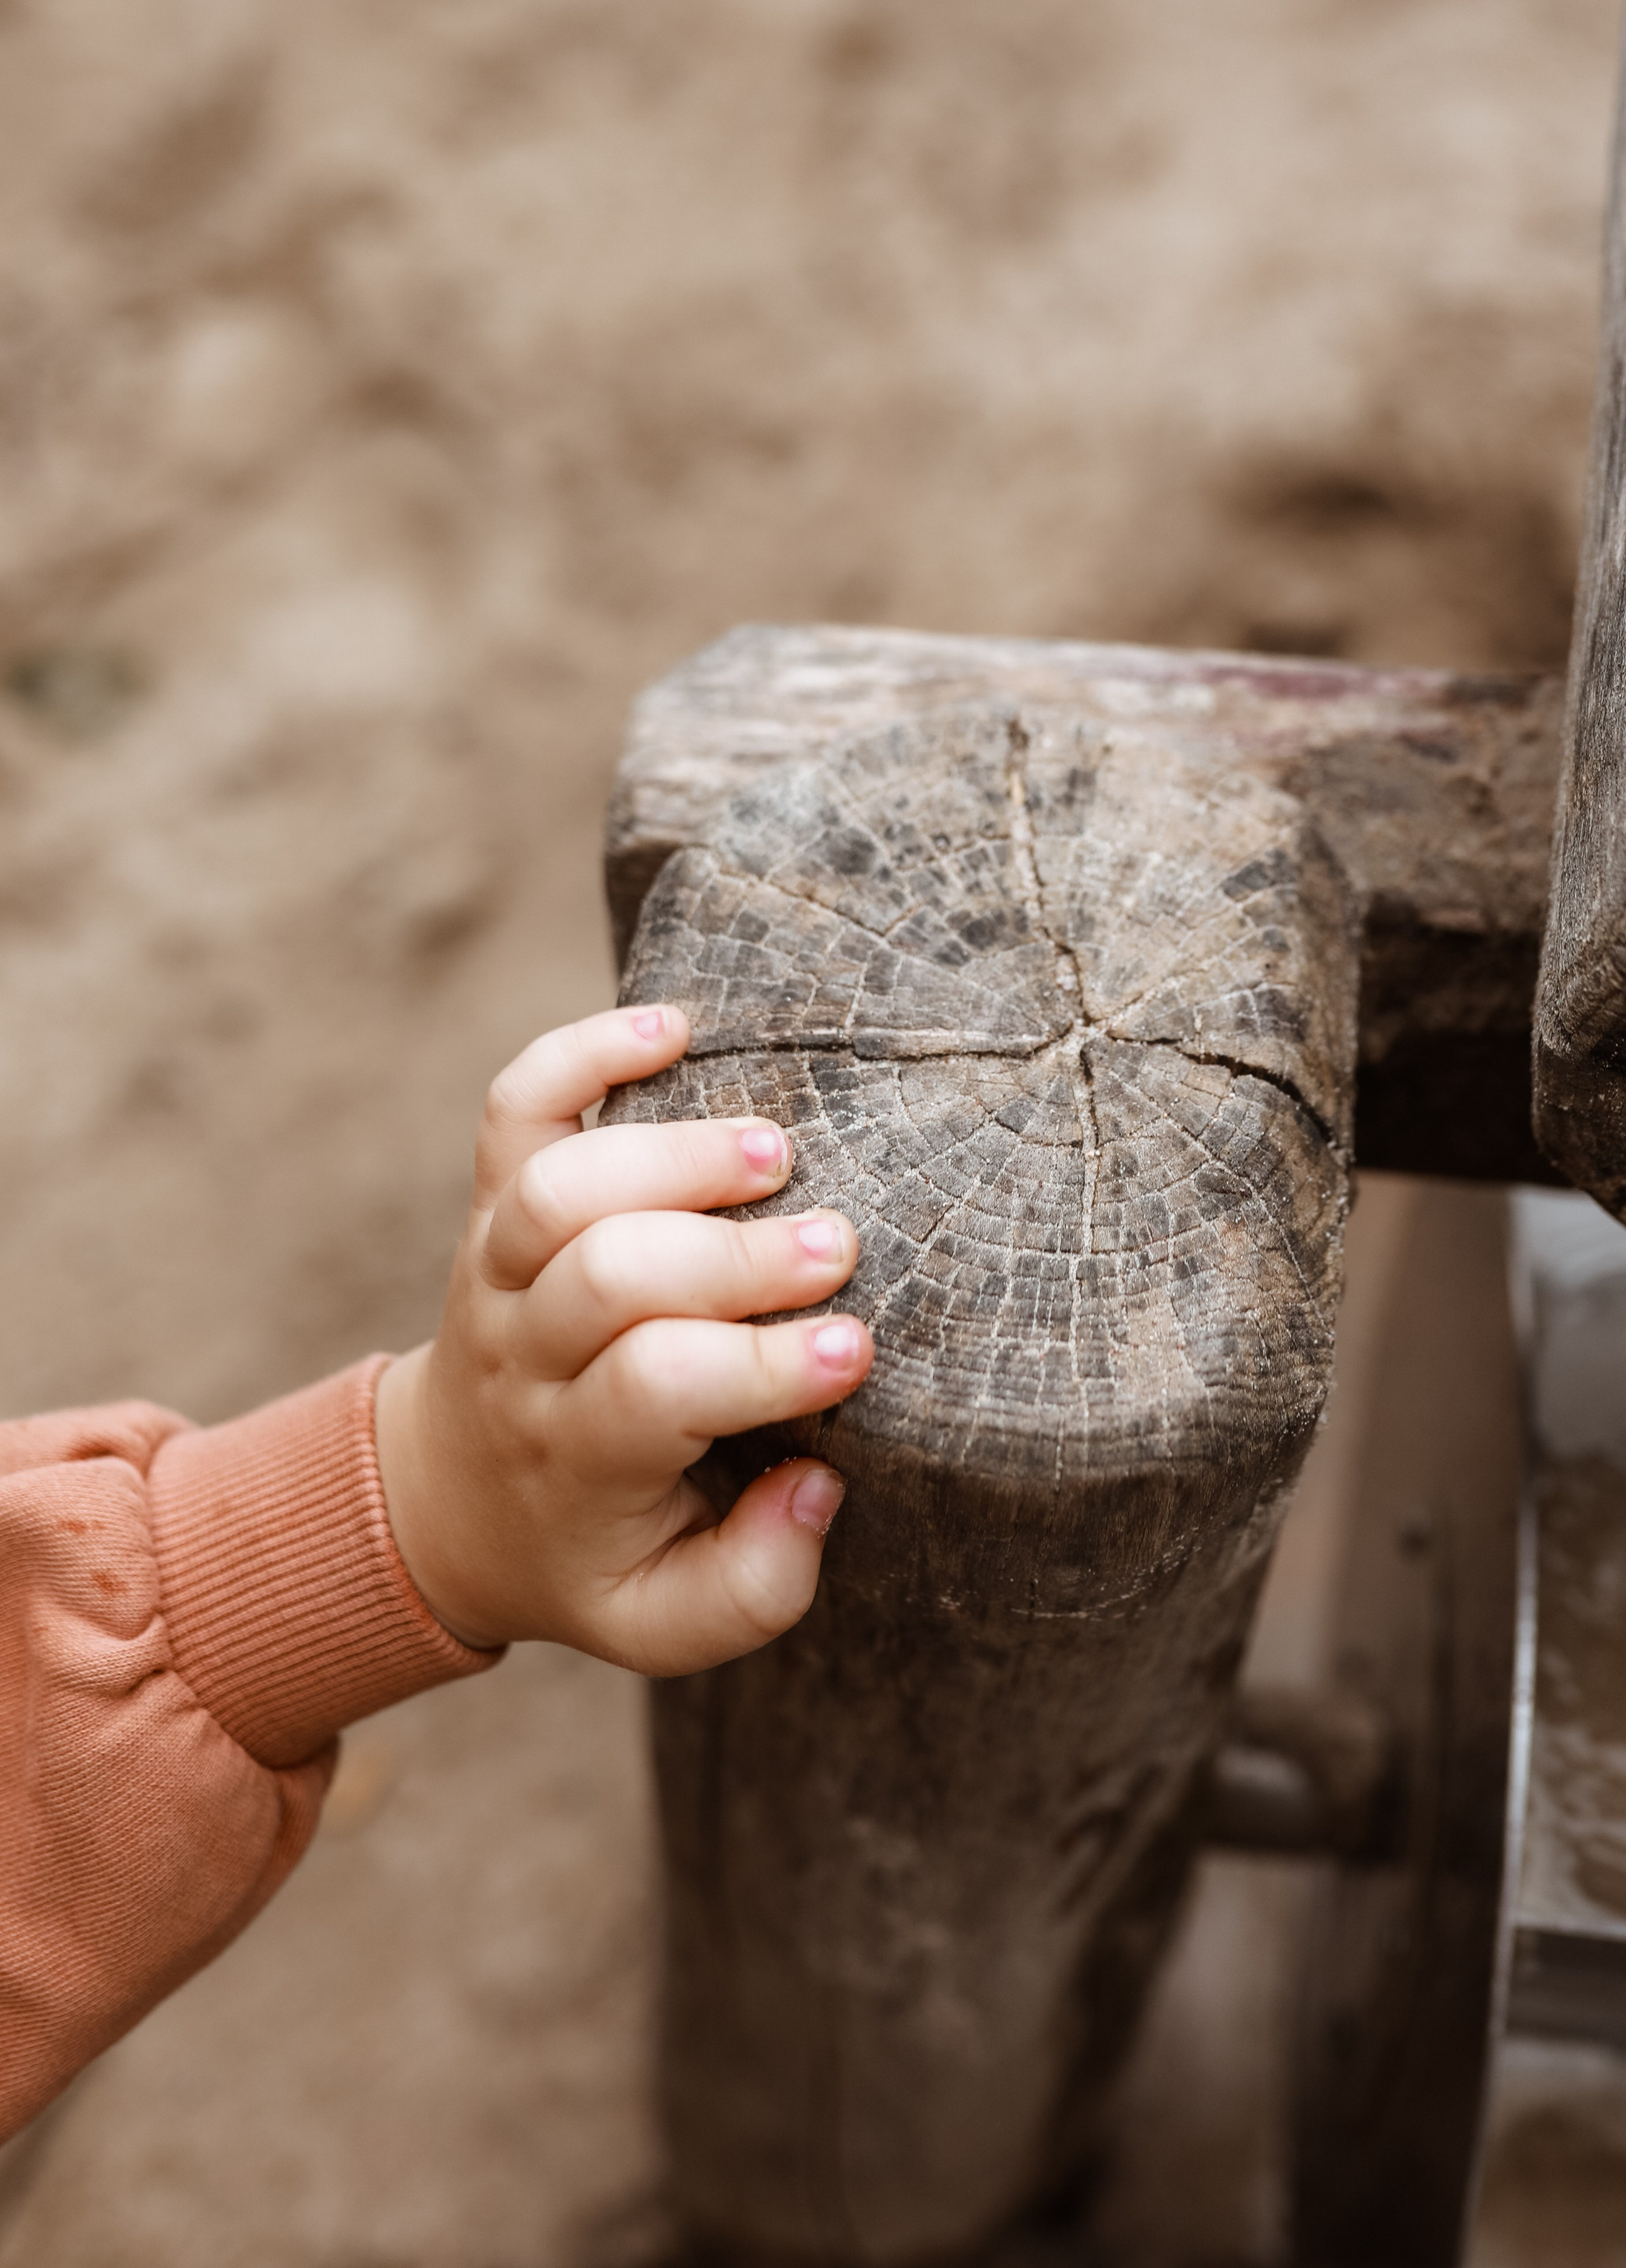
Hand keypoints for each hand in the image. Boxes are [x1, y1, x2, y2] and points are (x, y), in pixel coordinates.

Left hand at [373, 1005, 873, 1673]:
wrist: (450, 1503)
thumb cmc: (591, 1553)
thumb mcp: (666, 1619)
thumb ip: (755, 1585)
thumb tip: (818, 1486)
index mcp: (573, 1459)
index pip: (657, 1392)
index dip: (759, 1366)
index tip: (854, 1349)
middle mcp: (519, 1356)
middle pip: (606, 1277)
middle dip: (729, 1257)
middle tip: (835, 1248)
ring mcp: (495, 1268)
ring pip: (554, 1189)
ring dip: (667, 1156)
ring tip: (774, 1152)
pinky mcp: (490, 1201)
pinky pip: (515, 1105)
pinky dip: (583, 1050)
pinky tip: (676, 1027)